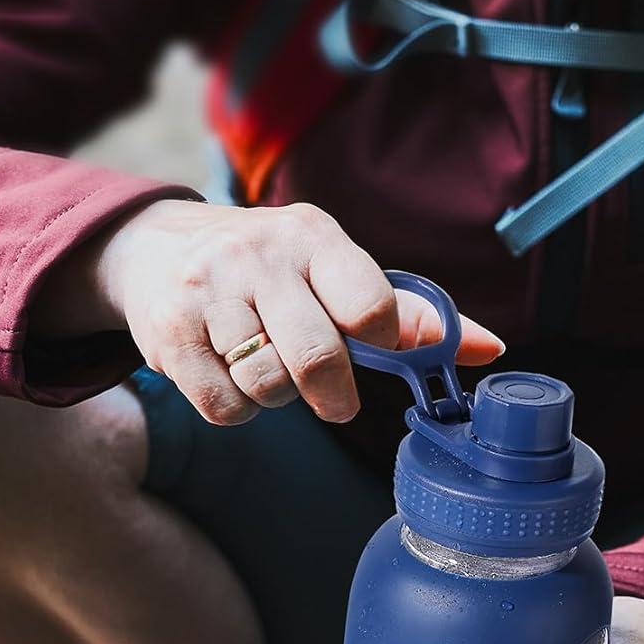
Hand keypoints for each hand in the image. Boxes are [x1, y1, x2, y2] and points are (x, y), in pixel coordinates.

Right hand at [83, 199, 503, 423]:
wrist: (153, 248)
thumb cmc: (272, 272)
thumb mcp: (335, 272)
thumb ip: (408, 314)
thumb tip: (490, 348)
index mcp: (313, 236)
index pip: (369, 303)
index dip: (381, 340)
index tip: (370, 346)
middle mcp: (258, 255)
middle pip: (318, 359)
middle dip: (333, 394)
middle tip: (334, 398)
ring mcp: (208, 291)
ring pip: (269, 387)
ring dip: (278, 396)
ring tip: (266, 366)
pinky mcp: (169, 332)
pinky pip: (224, 406)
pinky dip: (237, 407)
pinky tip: (229, 374)